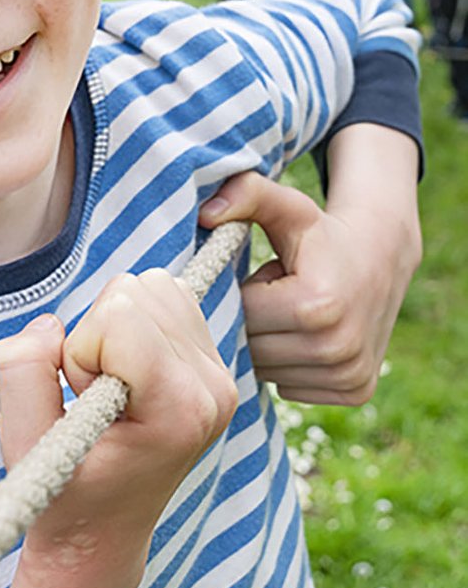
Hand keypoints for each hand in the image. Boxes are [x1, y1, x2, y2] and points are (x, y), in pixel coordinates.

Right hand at [0, 273, 235, 587]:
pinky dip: (135, 320)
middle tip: (93, 397)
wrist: (102, 532)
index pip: (120, 315)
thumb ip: (21, 372)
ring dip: (115, 325)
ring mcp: (219, 376)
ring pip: (153, 284)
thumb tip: (49, 324)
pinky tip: (128, 372)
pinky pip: (166, 296)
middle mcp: (212, 389)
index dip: (79, 352)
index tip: (82, 402)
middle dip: (97, 335)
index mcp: (178, 410)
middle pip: (136, 291)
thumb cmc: (62, 494)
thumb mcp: (23, 443)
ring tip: (110, 386)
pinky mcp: (213, 364)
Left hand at [199, 168, 419, 404]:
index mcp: (315, 305)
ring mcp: (350, 374)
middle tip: (273, 296)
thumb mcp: (288, 207)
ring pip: (267, 372)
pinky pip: (289, 387)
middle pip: (251, 348)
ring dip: (268, 344)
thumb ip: (246, 195)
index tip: (260, 278)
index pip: (242, 314)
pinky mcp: (357, 392)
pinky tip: (305, 336)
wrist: (382, 258)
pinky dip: (288, 365)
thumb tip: (205, 214)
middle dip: (251, 321)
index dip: (242, 293)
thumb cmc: (323, 234)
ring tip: (290, 313)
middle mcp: (337, 348)